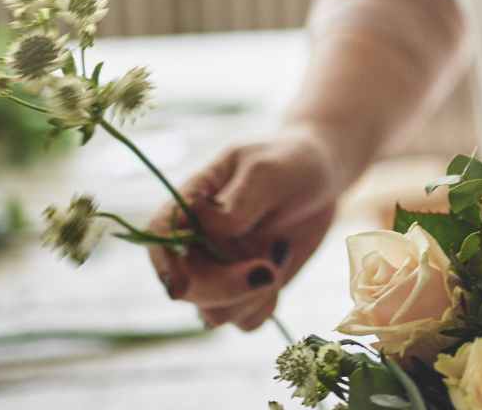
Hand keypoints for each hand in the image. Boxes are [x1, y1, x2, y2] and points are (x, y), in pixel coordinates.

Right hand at [146, 122, 343, 330]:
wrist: (322, 175)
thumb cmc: (289, 161)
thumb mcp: (267, 169)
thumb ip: (238, 200)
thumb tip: (208, 226)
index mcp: (191, 203)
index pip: (159, 237)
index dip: (164, 265)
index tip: (182, 285)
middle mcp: (199, 242)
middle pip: (186, 287)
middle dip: (224, 287)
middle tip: (267, 269)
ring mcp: (222, 269)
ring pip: (214, 312)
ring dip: (249, 296)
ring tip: (278, 258)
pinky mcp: (248, 288)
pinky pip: (245, 320)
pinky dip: (264, 305)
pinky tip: (280, 270)